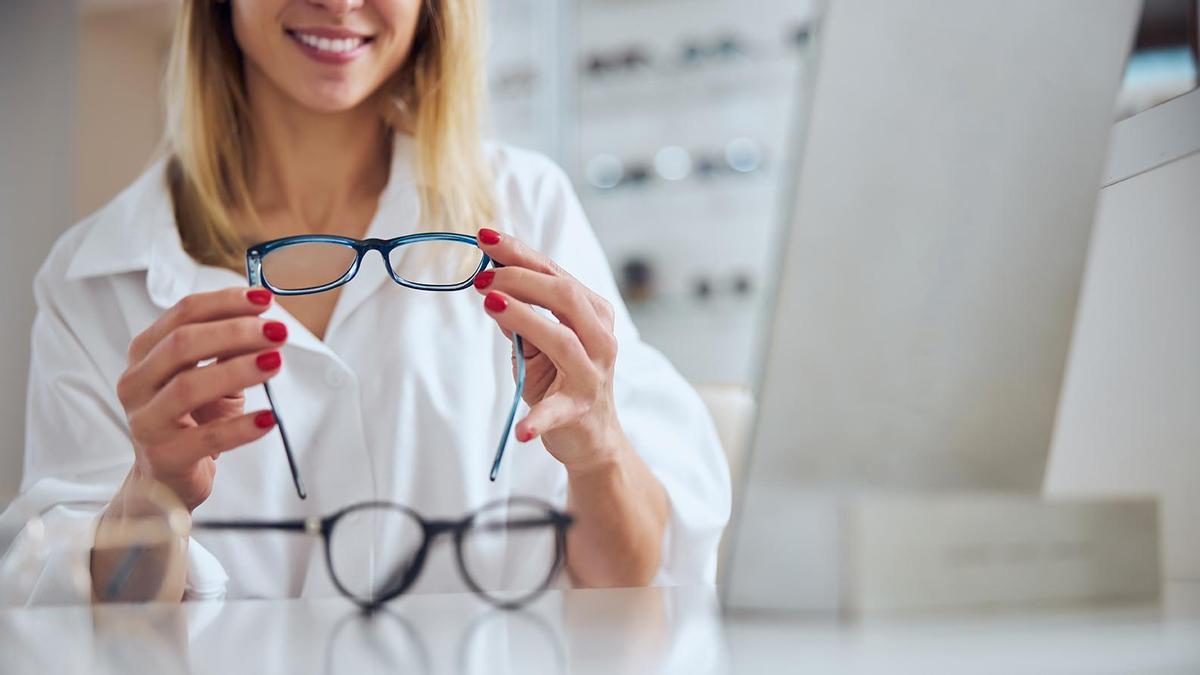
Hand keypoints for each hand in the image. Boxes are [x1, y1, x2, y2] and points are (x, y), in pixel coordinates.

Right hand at [114, 287, 287, 510]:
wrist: (165, 478)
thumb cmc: (190, 418)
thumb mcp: (209, 375)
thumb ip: (227, 347)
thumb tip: (263, 320)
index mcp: (145, 353)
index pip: (182, 314)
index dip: (225, 303)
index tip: (264, 300)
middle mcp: (136, 383)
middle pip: (183, 344)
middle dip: (235, 332)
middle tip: (277, 332)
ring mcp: (146, 421)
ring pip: (189, 386)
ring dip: (238, 370)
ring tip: (275, 363)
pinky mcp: (165, 456)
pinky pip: (207, 438)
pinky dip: (241, 427)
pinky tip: (268, 418)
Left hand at [473, 228, 623, 472]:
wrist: (592, 436)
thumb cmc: (562, 379)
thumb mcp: (538, 343)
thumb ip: (520, 315)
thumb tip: (490, 285)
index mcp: (593, 314)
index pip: (556, 274)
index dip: (520, 254)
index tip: (485, 237)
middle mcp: (600, 339)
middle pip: (564, 296)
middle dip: (519, 278)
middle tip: (482, 277)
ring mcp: (592, 375)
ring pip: (561, 338)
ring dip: (524, 318)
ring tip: (490, 303)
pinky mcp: (578, 410)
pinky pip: (557, 411)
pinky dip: (538, 420)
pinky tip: (521, 430)